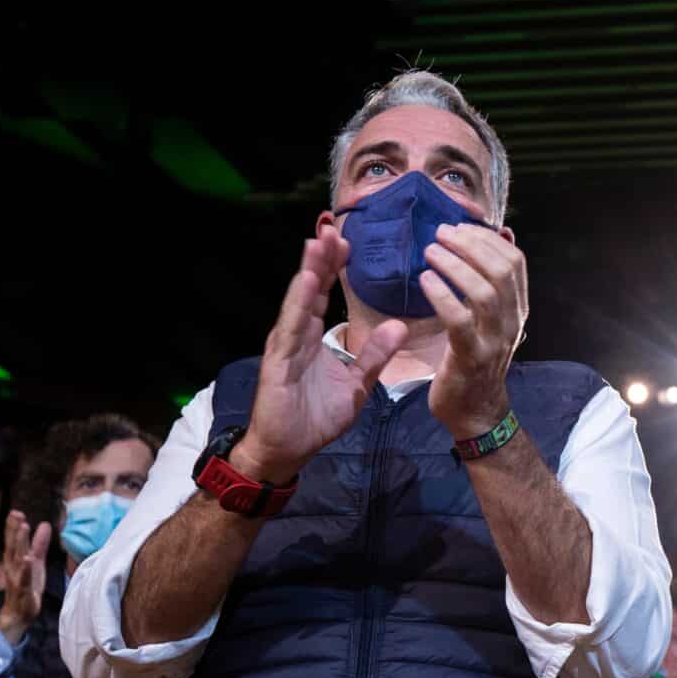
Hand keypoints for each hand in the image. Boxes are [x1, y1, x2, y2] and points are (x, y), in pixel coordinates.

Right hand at [0, 510, 50, 642]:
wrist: (21, 612)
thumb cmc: (28, 584)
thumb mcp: (36, 562)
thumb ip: (39, 544)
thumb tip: (44, 524)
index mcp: (16, 560)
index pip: (14, 541)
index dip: (14, 527)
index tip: (15, 512)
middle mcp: (13, 568)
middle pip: (14, 546)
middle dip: (15, 531)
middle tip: (17, 515)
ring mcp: (17, 579)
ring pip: (17, 559)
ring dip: (20, 544)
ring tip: (23, 529)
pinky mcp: (24, 591)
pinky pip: (24, 579)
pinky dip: (25, 569)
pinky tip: (28, 559)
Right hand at [243, 227, 409, 482]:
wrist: (288, 450)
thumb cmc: (315, 417)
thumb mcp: (357, 384)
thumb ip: (375, 355)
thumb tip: (398, 325)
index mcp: (313, 336)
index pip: (325, 294)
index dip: (335, 268)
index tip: (349, 240)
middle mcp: (296, 334)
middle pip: (310, 288)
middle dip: (321, 258)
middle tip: (334, 226)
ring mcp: (285, 345)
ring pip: (299, 301)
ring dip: (309, 270)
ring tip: (319, 242)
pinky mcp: (278, 361)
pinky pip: (291, 329)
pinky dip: (298, 304)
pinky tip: (306, 282)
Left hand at [421, 223, 529, 441]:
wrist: (476, 411)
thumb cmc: (477, 359)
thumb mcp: (492, 319)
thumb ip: (493, 282)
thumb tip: (502, 235)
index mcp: (519, 309)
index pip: (515, 261)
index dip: (487, 238)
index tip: (459, 227)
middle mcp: (512, 322)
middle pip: (501, 270)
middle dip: (469, 245)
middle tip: (439, 233)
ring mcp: (494, 340)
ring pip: (483, 292)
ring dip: (453, 265)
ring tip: (429, 252)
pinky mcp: (471, 356)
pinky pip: (459, 319)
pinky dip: (441, 294)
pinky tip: (425, 280)